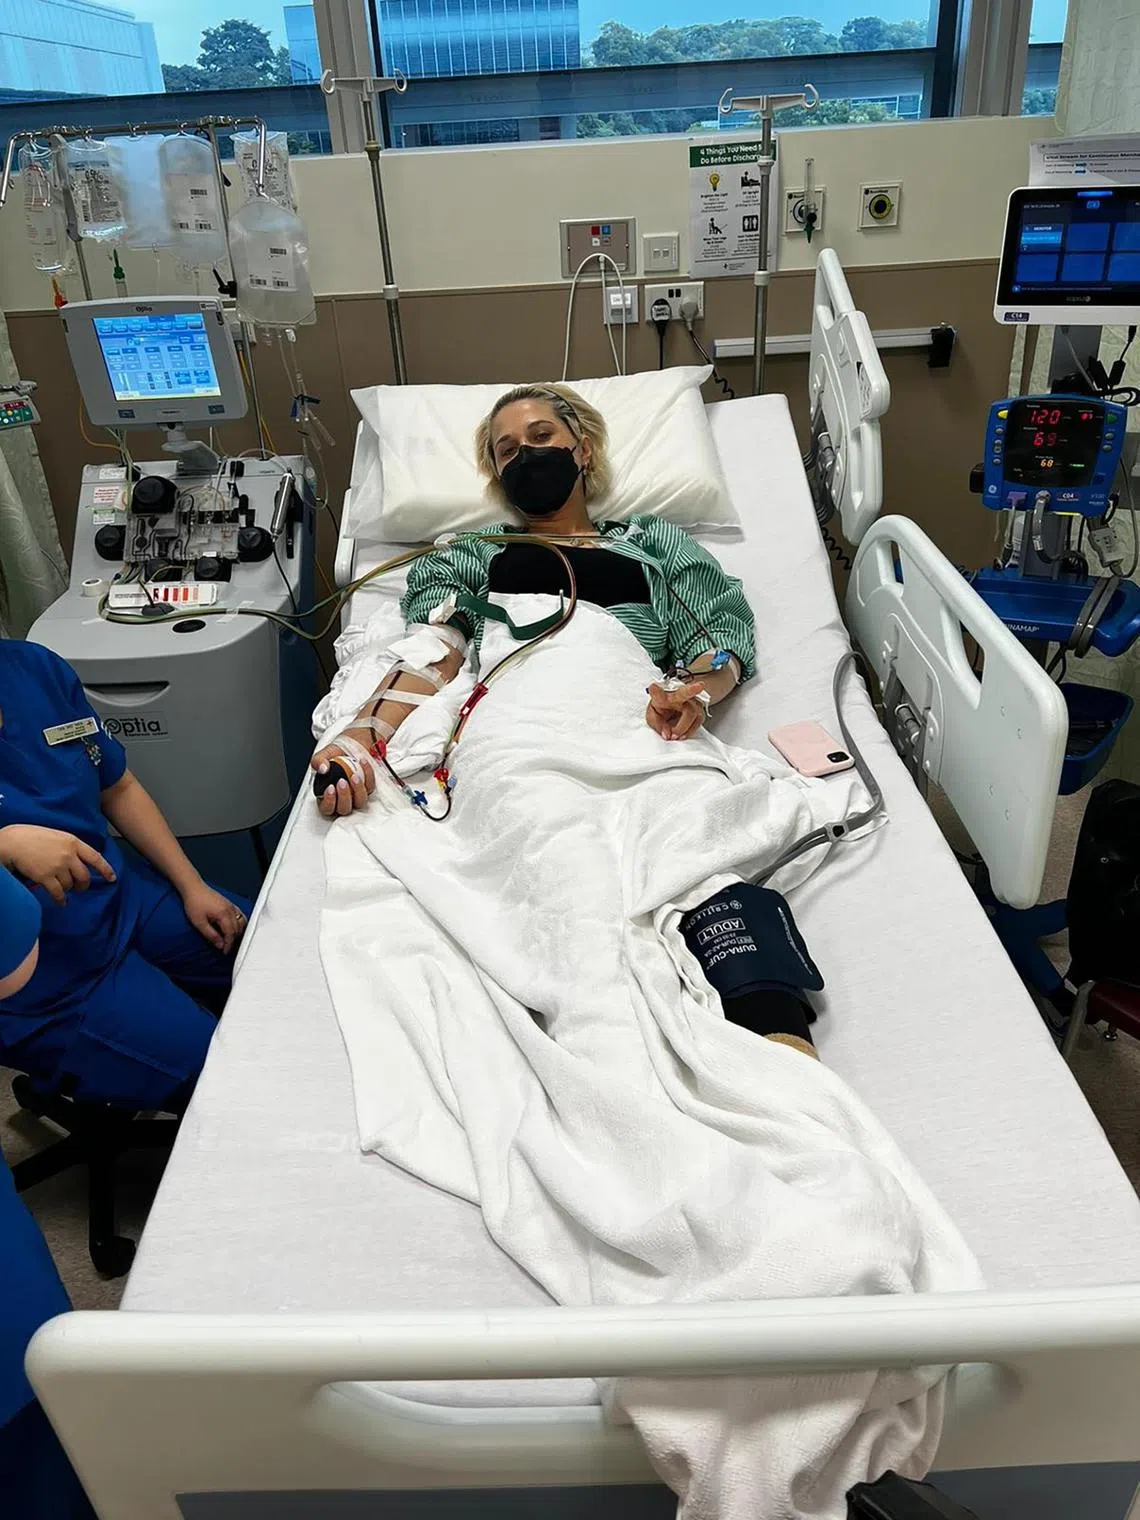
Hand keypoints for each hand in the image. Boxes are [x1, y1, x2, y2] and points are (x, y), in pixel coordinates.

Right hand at [0, 824, 115, 907]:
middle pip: (84, 876)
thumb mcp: (57, 836)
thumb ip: (70, 847)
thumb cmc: (33, 837)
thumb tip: (79, 861)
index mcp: (73, 842)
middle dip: (83, 885)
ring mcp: (58, 866)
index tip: (112, 878)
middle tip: (79, 888)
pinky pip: (58, 893)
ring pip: (70, 885)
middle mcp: (69, 855)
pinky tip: (61, 902)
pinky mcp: (46, 877)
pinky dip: (61, 900)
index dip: (106, 869)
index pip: (95, 857)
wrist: (13, 842)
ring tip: (63, 889)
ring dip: (68, 890)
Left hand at [181, 881, 245, 953]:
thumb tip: (220, 945)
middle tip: (227, 947)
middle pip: (238, 929)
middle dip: (234, 940)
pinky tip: (234, 927)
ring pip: (242, 922)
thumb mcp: (199, 922)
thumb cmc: (194, 903)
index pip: (231, 934)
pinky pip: (240, 915)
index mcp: (223, 914)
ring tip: (231, 939)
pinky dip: (240, 923)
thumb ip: (211, 935)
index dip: (228, 945)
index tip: (225, 952)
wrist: (194, 888)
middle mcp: (230, 910)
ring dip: (238, 932)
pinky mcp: (230, 904)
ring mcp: (231, 906)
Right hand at [311, 729, 377, 819]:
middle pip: (344, 809)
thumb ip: (318, 761)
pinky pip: (370, 787)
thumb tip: (322, 769)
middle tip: (342, 782)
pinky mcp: (368, 788)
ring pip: (360, 802)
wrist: (351, 745)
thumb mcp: (323, 755)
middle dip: (343, 797)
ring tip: (354, 776)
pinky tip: (362, 762)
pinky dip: (368, 774)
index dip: (329, 802)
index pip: (327, 808)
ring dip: (357, 790)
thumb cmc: (335, 754)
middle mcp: (342, 799)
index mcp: (327, 796)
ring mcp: (356, 795)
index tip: (330, 788)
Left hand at [646, 681, 707, 741]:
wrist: (673, 706)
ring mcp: (691, 700)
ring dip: (683, 728)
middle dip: (692, 689)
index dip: (656, 691)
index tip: (653, 687)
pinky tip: (683, 734)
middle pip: (685, 692)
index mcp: (661, 696)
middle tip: (700, 686)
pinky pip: (698, 720)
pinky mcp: (699, 707)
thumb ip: (658, 725)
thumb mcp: (653, 717)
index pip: (658, 693)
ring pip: (692, 713)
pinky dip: (690, 730)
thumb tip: (667, 734)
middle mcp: (677, 695)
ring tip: (675, 735)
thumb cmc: (662, 709)